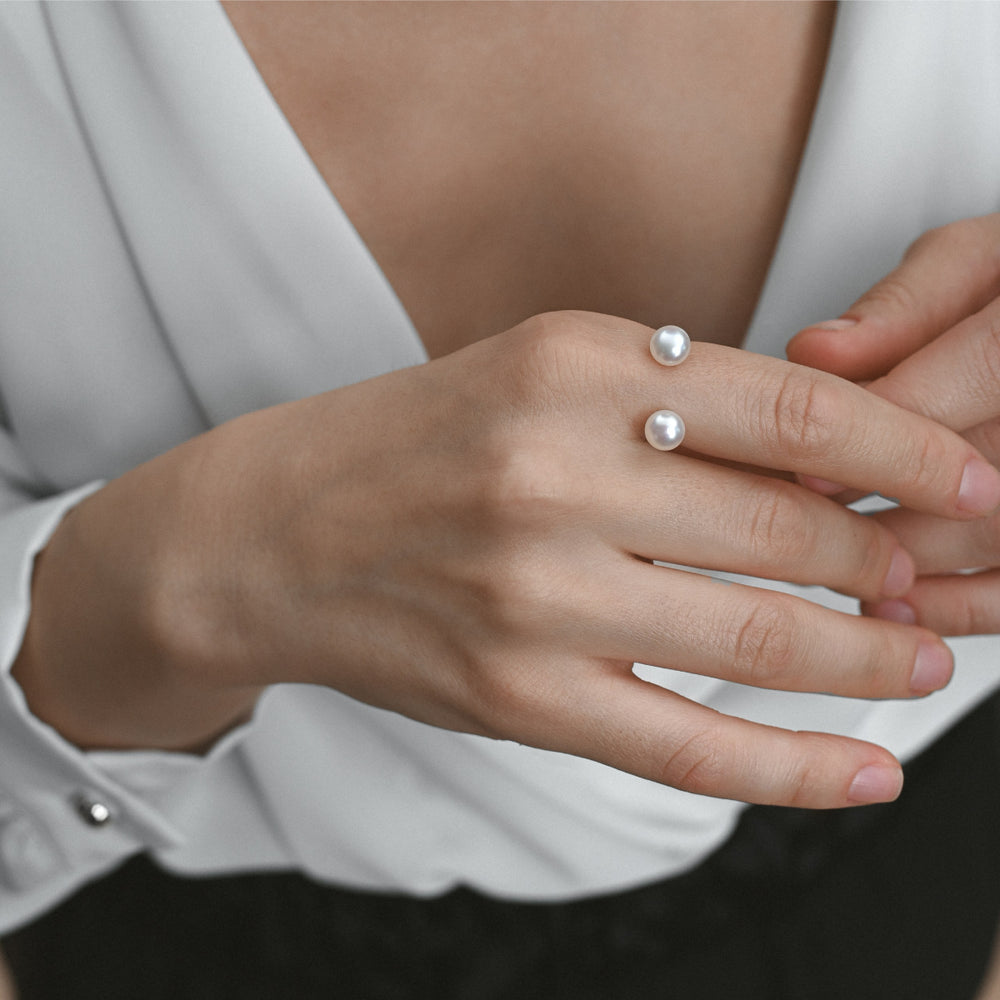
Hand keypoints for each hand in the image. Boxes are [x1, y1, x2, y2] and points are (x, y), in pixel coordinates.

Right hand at [15, 312, 999, 807]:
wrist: (273, 532)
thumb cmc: (414, 442)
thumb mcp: (539, 374)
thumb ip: (670, 406)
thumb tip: (818, 463)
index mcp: (573, 368)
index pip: (788, 404)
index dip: (902, 447)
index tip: (967, 476)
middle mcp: (557, 475)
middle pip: (788, 526)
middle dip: (891, 557)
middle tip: (936, 574)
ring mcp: (536, 595)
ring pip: (757, 639)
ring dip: (867, 657)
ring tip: (921, 661)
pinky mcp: (518, 696)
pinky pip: (688, 745)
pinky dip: (793, 768)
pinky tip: (866, 775)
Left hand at [787, 214, 999, 635]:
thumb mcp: (981, 262)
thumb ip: (905, 304)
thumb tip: (812, 352)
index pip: (987, 363)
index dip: (892, 417)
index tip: (806, 460)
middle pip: (989, 471)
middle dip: (882, 498)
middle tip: (795, 518)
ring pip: (996, 535)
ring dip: (904, 563)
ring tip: (826, 565)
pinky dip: (955, 608)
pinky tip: (892, 608)